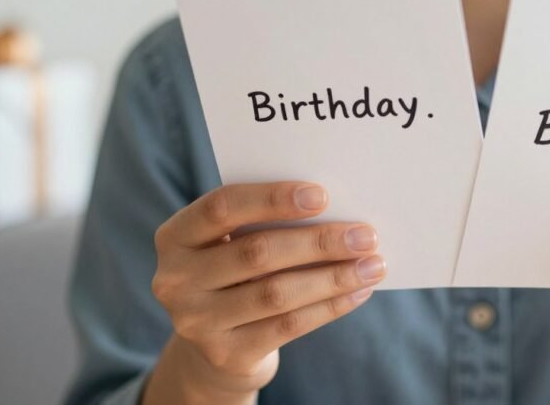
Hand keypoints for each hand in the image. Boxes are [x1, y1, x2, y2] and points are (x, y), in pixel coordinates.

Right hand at [146, 182, 385, 402]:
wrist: (215, 347)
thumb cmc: (237, 273)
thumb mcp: (234, 243)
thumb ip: (265, 224)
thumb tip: (339, 210)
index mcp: (175, 237)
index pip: (222, 207)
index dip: (272, 199)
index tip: (322, 195)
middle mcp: (176, 280)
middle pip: (257, 253)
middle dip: (319, 242)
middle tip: (366, 235)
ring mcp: (197, 322)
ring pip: (277, 293)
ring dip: (333, 277)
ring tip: (373, 264)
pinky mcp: (226, 354)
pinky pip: (288, 326)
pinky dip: (330, 306)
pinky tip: (359, 292)